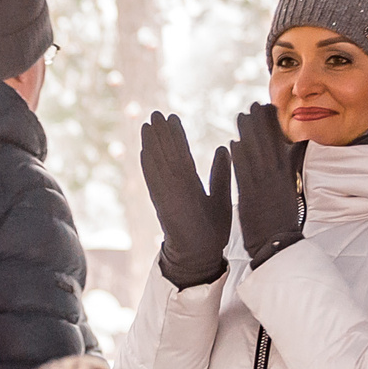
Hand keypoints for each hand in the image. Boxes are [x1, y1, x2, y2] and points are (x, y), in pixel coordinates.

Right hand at [139, 112, 231, 288]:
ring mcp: (168, 196)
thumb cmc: (211, 230)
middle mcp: (175, 188)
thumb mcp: (219, 196)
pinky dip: (149, 167)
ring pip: (159, 166)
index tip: (172, 117)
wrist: (203, 256)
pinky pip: (155, 183)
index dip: (176, 137)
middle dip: (161, 134)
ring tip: (147, 124)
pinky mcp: (165, 206)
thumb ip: (219, 174)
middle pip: (166, 156)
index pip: (181, 155)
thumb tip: (224, 149)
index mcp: (187, 185)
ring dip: (152, 145)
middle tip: (154, 112)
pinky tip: (143, 151)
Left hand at [230, 102, 307, 267]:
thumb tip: (286, 155)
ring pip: (256, 155)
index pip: (279, 146)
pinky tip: (234, 144)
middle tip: (253, 104)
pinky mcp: (251, 199)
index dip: (272, 127)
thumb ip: (284, 174)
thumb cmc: (279, 224)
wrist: (278, 247)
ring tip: (241, 115)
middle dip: (261, 124)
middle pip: (268, 146)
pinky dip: (240, 159)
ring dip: (249, 134)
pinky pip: (245, 175)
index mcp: (284, 179)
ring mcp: (264, 188)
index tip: (266, 109)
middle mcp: (276, 180)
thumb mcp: (286, 195)